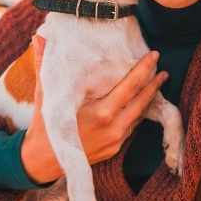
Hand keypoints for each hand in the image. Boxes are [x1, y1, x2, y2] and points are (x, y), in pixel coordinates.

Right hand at [19, 34, 167, 184]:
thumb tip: (38, 38)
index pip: (130, 86)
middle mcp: (113, 127)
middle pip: (142, 101)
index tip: (154, 55)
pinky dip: (138, 113)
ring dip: (149, 98)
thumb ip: (45, 66)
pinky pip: (132, 127)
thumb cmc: (44, 126)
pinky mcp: (115, 149)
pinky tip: (141, 102)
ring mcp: (116, 140)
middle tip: (162, 67)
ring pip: (139, 115)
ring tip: (157, 82)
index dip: (144, 69)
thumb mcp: (44, 95)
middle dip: (154, 83)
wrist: (42, 163)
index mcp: (101, 113)